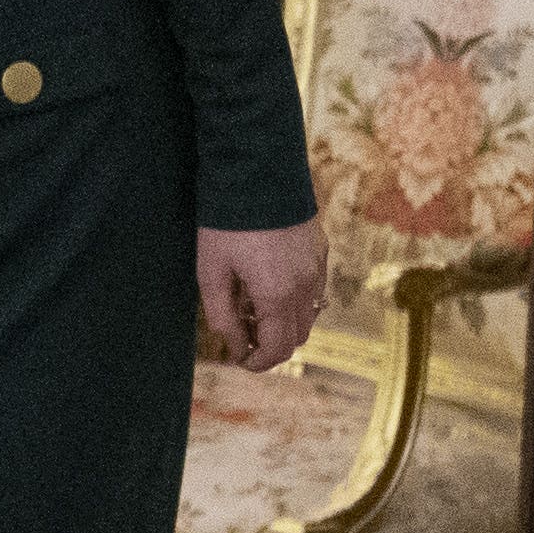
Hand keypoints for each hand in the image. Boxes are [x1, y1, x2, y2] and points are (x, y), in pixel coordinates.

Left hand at [195, 221, 323, 373]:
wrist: (256, 169)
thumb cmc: (227, 222)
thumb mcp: (212, 272)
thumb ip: (223, 316)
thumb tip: (235, 347)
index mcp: (278, 295)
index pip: (278, 350)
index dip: (258, 363)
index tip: (240, 359)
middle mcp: (307, 286)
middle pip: (297, 337)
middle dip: (271, 344)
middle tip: (242, 332)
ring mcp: (318, 266)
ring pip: (309, 314)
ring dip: (285, 321)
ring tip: (252, 306)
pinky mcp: (320, 248)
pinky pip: (315, 288)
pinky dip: (296, 298)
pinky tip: (270, 283)